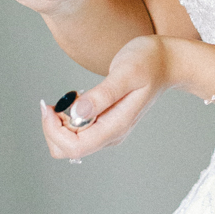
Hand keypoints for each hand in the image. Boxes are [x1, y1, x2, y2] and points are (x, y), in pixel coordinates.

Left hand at [40, 34, 171, 160]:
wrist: (166, 62)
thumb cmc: (148, 62)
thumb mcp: (126, 72)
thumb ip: (103, 94)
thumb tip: (78, 113)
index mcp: (116, 126)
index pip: (76, 147)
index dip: (54, 131)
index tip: (49, 107)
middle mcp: (111, 134)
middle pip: (68, 151)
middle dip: (52, 130)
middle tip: (53, 102)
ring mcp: (109, 131)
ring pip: (70, 144)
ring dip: (58, 125)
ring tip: (67, 98)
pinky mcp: (105, 124)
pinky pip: (77, 133)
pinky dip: (67, 120)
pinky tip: (75, 99)